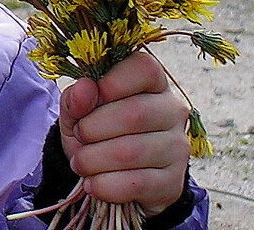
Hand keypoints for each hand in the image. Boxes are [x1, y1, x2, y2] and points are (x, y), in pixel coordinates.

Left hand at [58, 51, 190, 217]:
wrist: (113, 175)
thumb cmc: (97, 131)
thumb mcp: (78, 110)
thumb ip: (76, 97)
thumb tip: (85, 89)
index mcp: (153, 82)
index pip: (144, 68)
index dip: (112, 81)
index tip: (88, 98)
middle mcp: (172, 111)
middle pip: (135, 113)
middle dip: (93, 127)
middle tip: (79, 135)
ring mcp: (177, 147)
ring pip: (131, 152)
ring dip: (93, 159)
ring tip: (80, 162)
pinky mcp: (173, 181)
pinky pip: (136, 184)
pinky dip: (104, 185)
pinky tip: (92, 183)